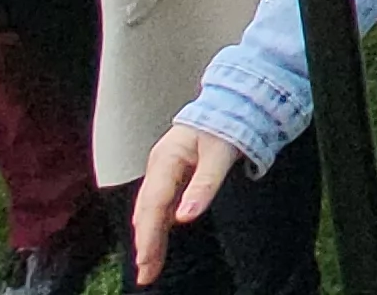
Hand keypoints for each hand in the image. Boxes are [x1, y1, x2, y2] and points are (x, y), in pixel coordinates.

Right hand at [135, 125, 245, 283]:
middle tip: (145, 274)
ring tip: (148, 267)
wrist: (231, 103)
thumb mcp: (220, 152)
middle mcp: (160, 167)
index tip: (146, 259)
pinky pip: (160, 206)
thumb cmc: (226, 124)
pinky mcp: (172, 177)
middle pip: (147, 211)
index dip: (148, 234)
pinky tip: (156, 244)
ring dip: (149, 239)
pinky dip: (157, 227)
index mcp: (166, 159)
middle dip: (145, 243)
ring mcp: (164, 173)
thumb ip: (204, 184)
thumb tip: (185, 217)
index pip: (154, 203)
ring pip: (152, 211)